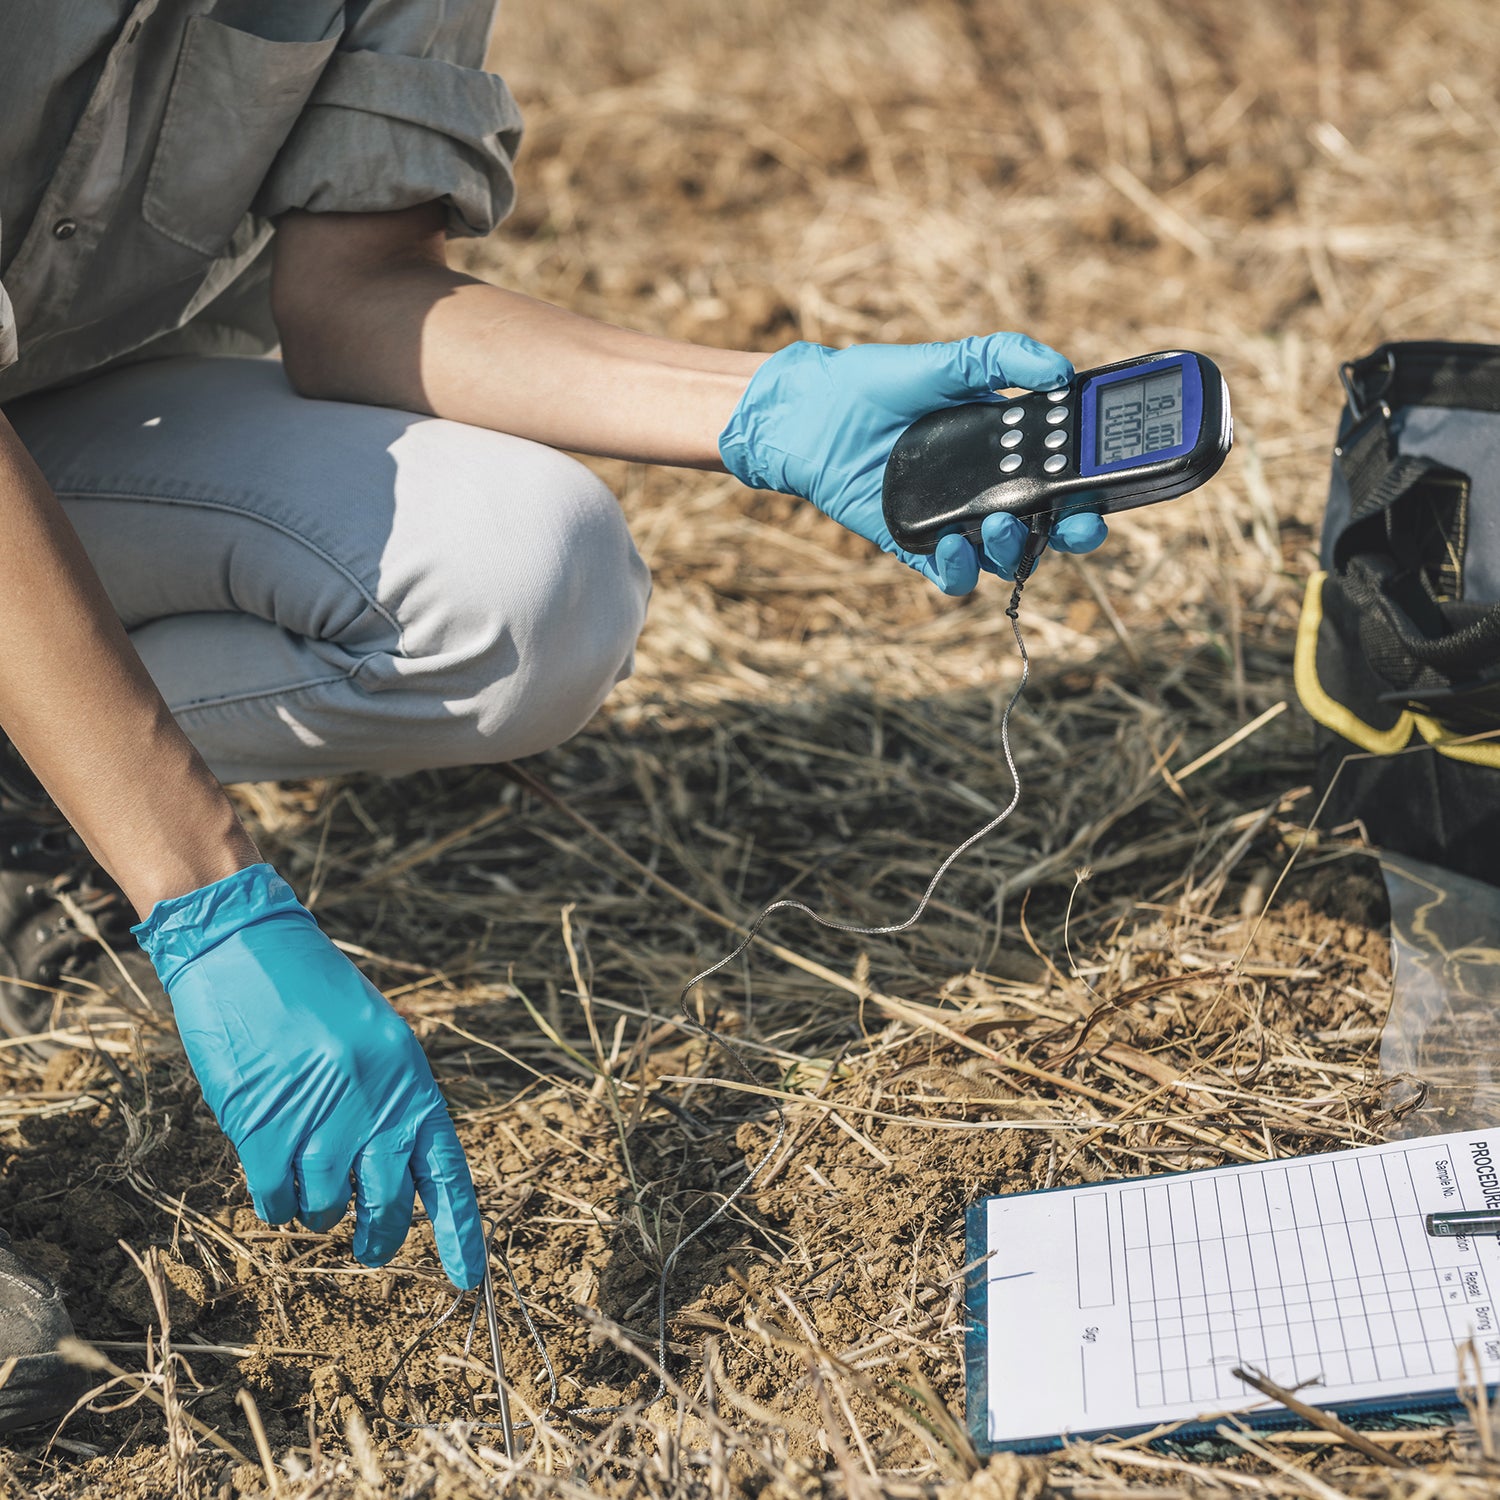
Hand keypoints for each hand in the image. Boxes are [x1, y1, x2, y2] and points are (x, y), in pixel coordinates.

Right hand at [133, 864, 485, 1288]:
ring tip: (307, 1177)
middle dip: (378, 1236)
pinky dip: (276, 1202)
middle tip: (369, 1246)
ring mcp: (320, 1117)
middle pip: (387, 1204)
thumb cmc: (313, 994)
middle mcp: (374, 1102)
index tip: (469, 1279)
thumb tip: (401, 1177)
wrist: (248, 949)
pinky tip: (273, 1176)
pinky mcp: (265, 1127)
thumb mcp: (376, 1040)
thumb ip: (394, 1102)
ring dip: (316, 1209)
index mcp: (411, 1079)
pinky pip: (277, 1200)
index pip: (447, 1171)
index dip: (460, 1230)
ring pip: (325, 1208)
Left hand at [719, 334, 1107, 593]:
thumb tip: (1057, 369)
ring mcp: (953, 519)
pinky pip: (948, 574)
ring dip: (1014, 550)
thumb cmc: (879, 384)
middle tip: (1077, 523)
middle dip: (1072, 531)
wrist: (812, 412)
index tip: (1107, 485)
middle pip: (1046, 526)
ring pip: (1003, 557)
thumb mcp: (945, 361)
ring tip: (1002, 525)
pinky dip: (959, 571)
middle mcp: (987, 489)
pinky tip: (956, 549)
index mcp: (1006, 448)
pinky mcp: (915, 543)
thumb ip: (1000, 358)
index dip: (1092, 488)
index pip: (1065, 476)